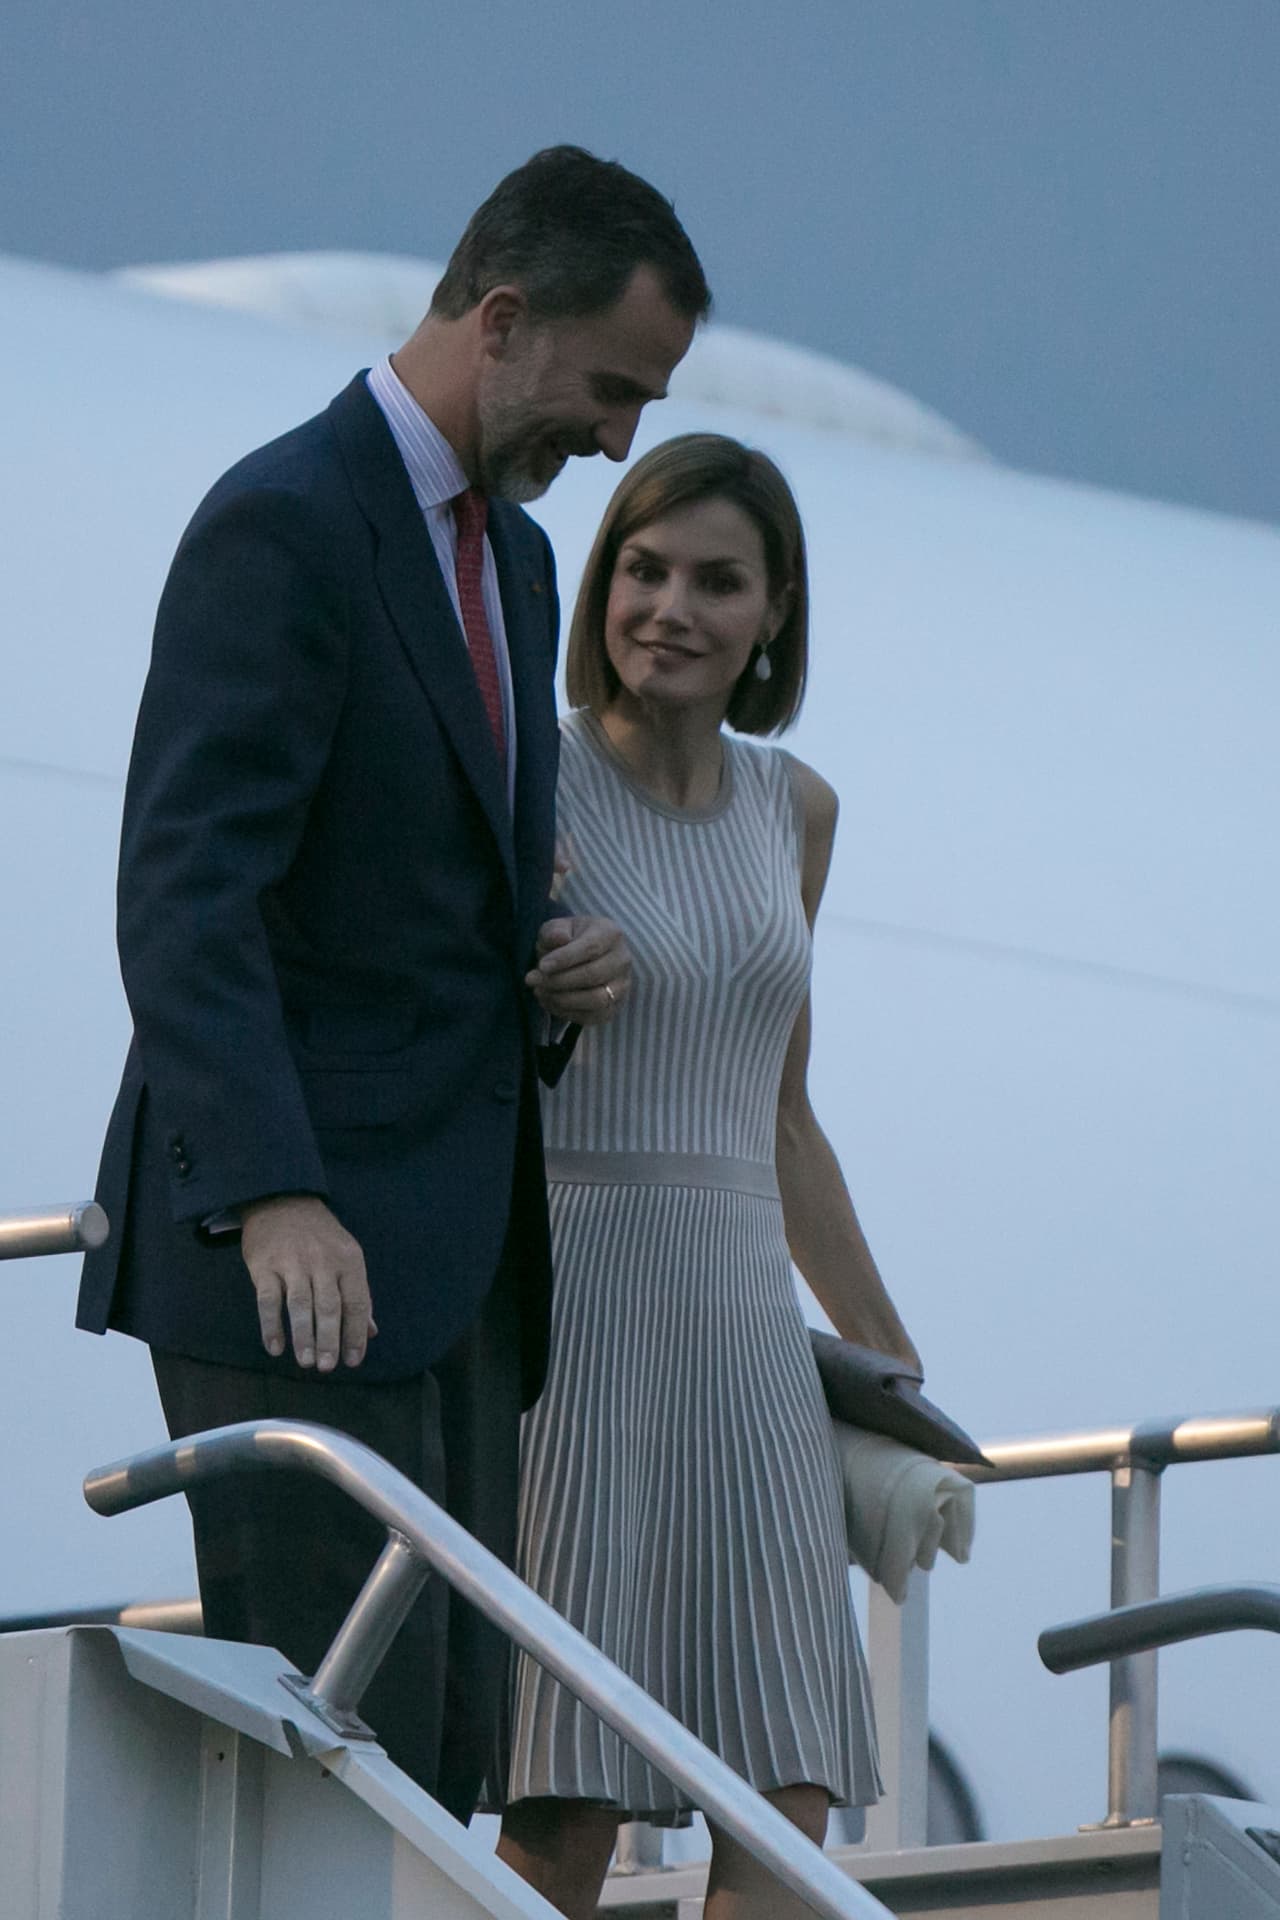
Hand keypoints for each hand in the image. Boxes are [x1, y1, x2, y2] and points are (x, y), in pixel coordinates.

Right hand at [240, 1194, 376, 1370]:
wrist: (281, 1200)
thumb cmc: (319, 1235)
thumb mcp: (347, 1255)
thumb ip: (358, 1293)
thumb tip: (370, 1332)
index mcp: (348, 1260)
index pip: (356, 1302)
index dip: (356, 1334)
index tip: (353, 1360)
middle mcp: (322, 1262)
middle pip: (329, 1307)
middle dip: (330, 1340)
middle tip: (328, 1367)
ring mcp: (292, 1263)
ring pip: (300, 1305)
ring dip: (304, 1336)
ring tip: (307, 1362)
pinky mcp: (265, 1266)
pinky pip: (268, 1300)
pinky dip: (271, 1326)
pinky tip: (275, 1347)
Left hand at [526, 915, 630, 1026]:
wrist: (583, 957)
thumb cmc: (568, 939)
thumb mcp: (557, 928)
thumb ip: (554, 931)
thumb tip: (559, 938)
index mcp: (611, 934)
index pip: (591, 948)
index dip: (565, 959)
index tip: (541, 966)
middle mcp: (622, 960)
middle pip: (593, 975)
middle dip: (558, 980)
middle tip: (532, 980)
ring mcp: (621, 986)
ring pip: (596, 1000)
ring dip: (562, 999)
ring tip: (539, 991)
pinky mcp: (614, 1007)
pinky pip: (592, 1016)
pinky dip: (566, 1012)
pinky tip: (548, 1001)